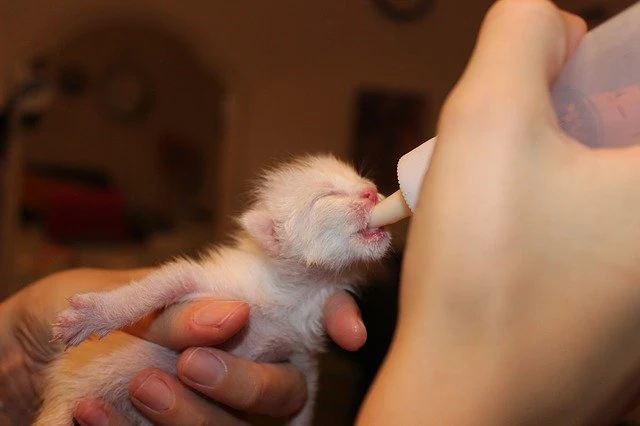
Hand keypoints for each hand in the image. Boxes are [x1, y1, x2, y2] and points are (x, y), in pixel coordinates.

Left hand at [0, 268, 365, 424]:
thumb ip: (172, 304)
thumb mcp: (110, 293)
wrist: (7, 358)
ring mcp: (208, 414)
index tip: (347, 334)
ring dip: (194, 415)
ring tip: (140, 386)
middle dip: (247, 381)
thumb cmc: (64, 315)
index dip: (337, 320)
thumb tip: (232, 315)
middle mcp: (236, 371)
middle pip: (282, 392)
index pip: (304, 321)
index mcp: (235, 319)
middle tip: (191, 363)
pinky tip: (91, 417)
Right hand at [359, 1, 639, 424]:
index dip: (600, 70)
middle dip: (579, 120)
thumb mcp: (487, 120)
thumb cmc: (481, 273)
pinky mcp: (633, 314)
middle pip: (632, 133)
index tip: (554, 92)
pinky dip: (568, 216)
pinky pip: (608, 234)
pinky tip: (518, 242)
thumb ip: (520, 36)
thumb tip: (553, 29)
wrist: (465, 399)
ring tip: (506, 202)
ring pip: (614, 187)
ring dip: (567, 170)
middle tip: (524, 145)